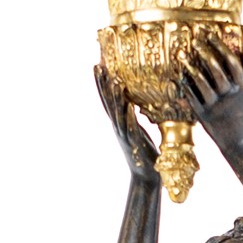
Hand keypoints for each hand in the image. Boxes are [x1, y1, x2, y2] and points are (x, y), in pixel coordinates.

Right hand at [94, 63, 161, 185]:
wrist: (145, 176)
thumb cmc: (143, 152)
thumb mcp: (137, 130)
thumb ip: (132, 117)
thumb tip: (132, 102)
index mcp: (119, 123)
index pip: (107, 100)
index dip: (102, 84)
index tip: (98, 66)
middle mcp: (119, 127)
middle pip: (108, 103)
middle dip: (103, 85)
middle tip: (98, 67)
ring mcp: (125, 135)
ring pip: (118, 114)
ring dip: (116, 99)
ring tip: (115, 82)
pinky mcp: (134, 144)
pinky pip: (131, 129)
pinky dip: (129, 118)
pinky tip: (129, 107)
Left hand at [174, 36, 242, 154]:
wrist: (239, 144)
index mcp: (241, 88)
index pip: (231, 62)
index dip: (220, 47)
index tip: (211, 35)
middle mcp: (229, 95)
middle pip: (216, 69)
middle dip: (205, 53)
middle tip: (196, 41)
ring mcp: (215, 105)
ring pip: (202, 82)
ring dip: (191, 68)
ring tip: (183, 56)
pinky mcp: (204, 115)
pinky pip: (192, 98)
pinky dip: (185, 87)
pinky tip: (179, 77)